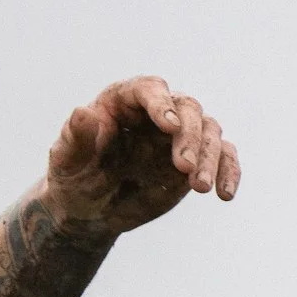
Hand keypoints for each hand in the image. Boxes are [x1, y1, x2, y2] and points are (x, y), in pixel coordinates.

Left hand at [43, 76, 240, 235]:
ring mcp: (179, 136)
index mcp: (123, 101)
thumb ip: (75, 137)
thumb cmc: (74, 177)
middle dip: (190, 137)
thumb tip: (83, 113)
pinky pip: (224, 157)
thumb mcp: (66, 160)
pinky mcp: (197, 160)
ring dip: (210, 157)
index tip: (170, 126)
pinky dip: (229, 171)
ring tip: (199, 188)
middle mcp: (156, 112)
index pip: (149, 89)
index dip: (161, 103)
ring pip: (209, 131)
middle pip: (187, 108)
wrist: (91, 208)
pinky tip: (225, 194)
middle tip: (184, 169)